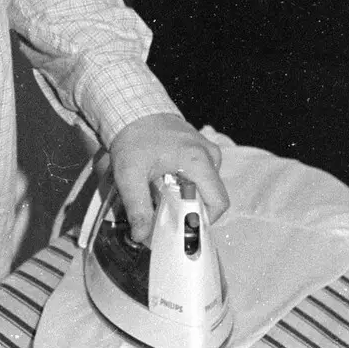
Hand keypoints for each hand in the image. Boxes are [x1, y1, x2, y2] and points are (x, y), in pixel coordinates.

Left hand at [108, 112, 228, 241]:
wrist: (133, 110)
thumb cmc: (133, 139)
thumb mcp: (130, 176)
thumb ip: (137, 208)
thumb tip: (142, 237)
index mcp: (198, 160)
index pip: (219, 202)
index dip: (204, 220)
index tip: (182, 226)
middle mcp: (209, 154)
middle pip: (212, 196)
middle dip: (191, 210)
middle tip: (166, 212)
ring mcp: (208, 150)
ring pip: (206, 186)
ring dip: (188, 196)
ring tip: (162, 193)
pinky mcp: (202, 149)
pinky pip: (202, 175)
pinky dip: (187, 184)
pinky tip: (166, 181)